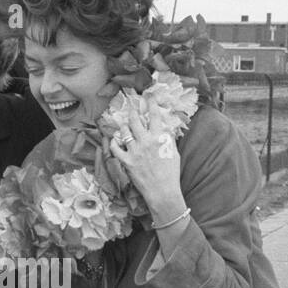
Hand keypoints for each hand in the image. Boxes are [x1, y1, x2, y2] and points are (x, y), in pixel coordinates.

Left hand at [109, 103, 185, 223]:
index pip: (155, 116)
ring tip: (124, 124)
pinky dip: (114, 142)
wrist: (163, 192)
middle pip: (136, 120)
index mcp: (160, 138)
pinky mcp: (127, 161)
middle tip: (132, 109)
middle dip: (133, 112)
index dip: (151, 103)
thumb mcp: (174, 153)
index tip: (149, 96)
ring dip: (124, 126)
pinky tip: (115, 140)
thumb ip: (168, 139)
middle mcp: (146, 142)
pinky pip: (115, 147)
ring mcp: (135, 151)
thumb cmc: (171, 174)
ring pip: (125, 131)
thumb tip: (164, 129)